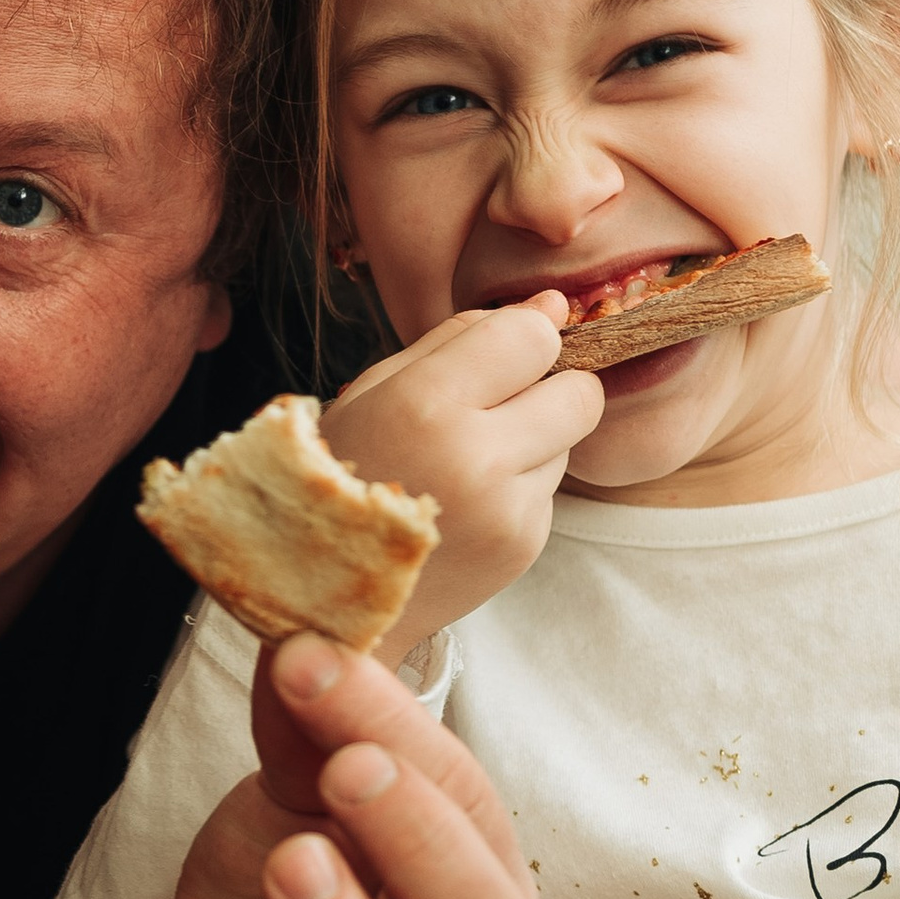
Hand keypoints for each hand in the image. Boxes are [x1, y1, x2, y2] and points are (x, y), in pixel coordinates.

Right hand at [321, 302, 602, 654]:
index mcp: (424, 404)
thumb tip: (551, 304)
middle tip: (496, 406)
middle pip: (580, 392)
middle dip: (549, 388)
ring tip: (465, 463)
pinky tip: (467, 501)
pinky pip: (552, 488)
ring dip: (533, 438)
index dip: (520, 339)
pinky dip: (519, 485)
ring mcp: (505, 510)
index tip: (494, 357)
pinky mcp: (523, 546)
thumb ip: (462, 338)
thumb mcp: (375, 387)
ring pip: (570, 440)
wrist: (319, 593)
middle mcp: (474, 458)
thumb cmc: (338, 472)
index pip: (534, 338)